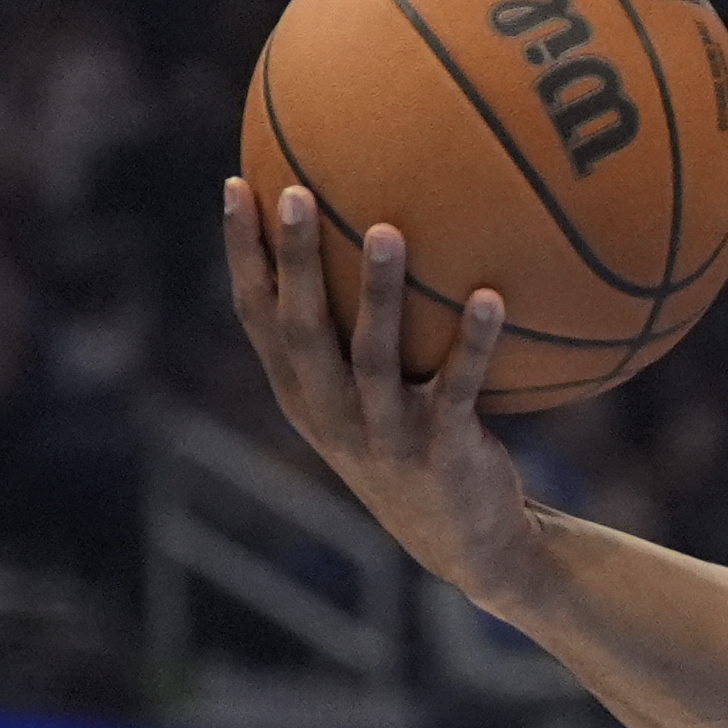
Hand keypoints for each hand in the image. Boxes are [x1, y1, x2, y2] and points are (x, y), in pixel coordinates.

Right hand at [217, 174, 548, 606]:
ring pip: (373, 357)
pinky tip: (491, 296)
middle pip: (302, 329)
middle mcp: (333, 414)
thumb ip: (351, 330)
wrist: (468, 544)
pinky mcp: (443, 452)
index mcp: (304, 395)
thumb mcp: (367, 396)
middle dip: (293, 261)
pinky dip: (473, 343)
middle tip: (294, 192)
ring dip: (379, 293)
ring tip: (387, 229)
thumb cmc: (415, 445)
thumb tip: (367, 221)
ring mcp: (386, 436)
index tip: (235, 183)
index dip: (242, 254)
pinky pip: (459, 389)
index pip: (258, 316)